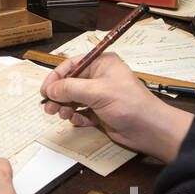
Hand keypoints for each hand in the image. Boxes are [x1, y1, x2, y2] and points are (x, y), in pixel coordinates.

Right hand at [40, 52, 192, 162]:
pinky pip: (81, 112)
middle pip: (70, 83)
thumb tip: (51, 89)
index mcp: (102, 63)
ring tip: (63, 115)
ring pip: (74, 99)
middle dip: (59, 95)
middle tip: (49, 107)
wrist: (149, 130)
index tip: (45, 90)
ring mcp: (100, 95)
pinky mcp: (101, 112)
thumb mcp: (97, 92)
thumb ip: (71, 89)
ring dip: (65, 107)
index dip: (56, 77)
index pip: (71, 65)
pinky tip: (77, 120)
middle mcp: (100, 77)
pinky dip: (76, 116)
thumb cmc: (131, 105)